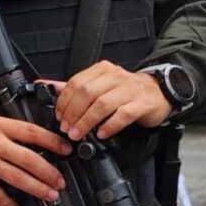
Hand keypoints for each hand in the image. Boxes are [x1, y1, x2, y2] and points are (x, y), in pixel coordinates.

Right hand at [0, 82, 71, 205]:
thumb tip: (0, 80)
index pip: (31, 132)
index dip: (52, 141)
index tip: (65, 148)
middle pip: (29, 159)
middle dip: (50, 171)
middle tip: (61, 180)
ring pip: (16, 178)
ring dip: (36, 188)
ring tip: (50, 194)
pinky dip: (7, 203)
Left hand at [52, 60, 173, 140]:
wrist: (158, 92)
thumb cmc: (125, 91)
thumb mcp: (100, 85)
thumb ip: (75, 87)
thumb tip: (47, 85)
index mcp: (102, 70)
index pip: (77, 82)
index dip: (64, 101)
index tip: (59, 117)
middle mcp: (116, 76)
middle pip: (87, 93)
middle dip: (73, 113)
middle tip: (67, 128)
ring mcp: (130, 89)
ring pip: (103, 104)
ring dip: (87, 121)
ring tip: (78, 134)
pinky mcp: (142, 103)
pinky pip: (123, 114)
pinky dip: (110, 126)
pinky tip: (102, 134)